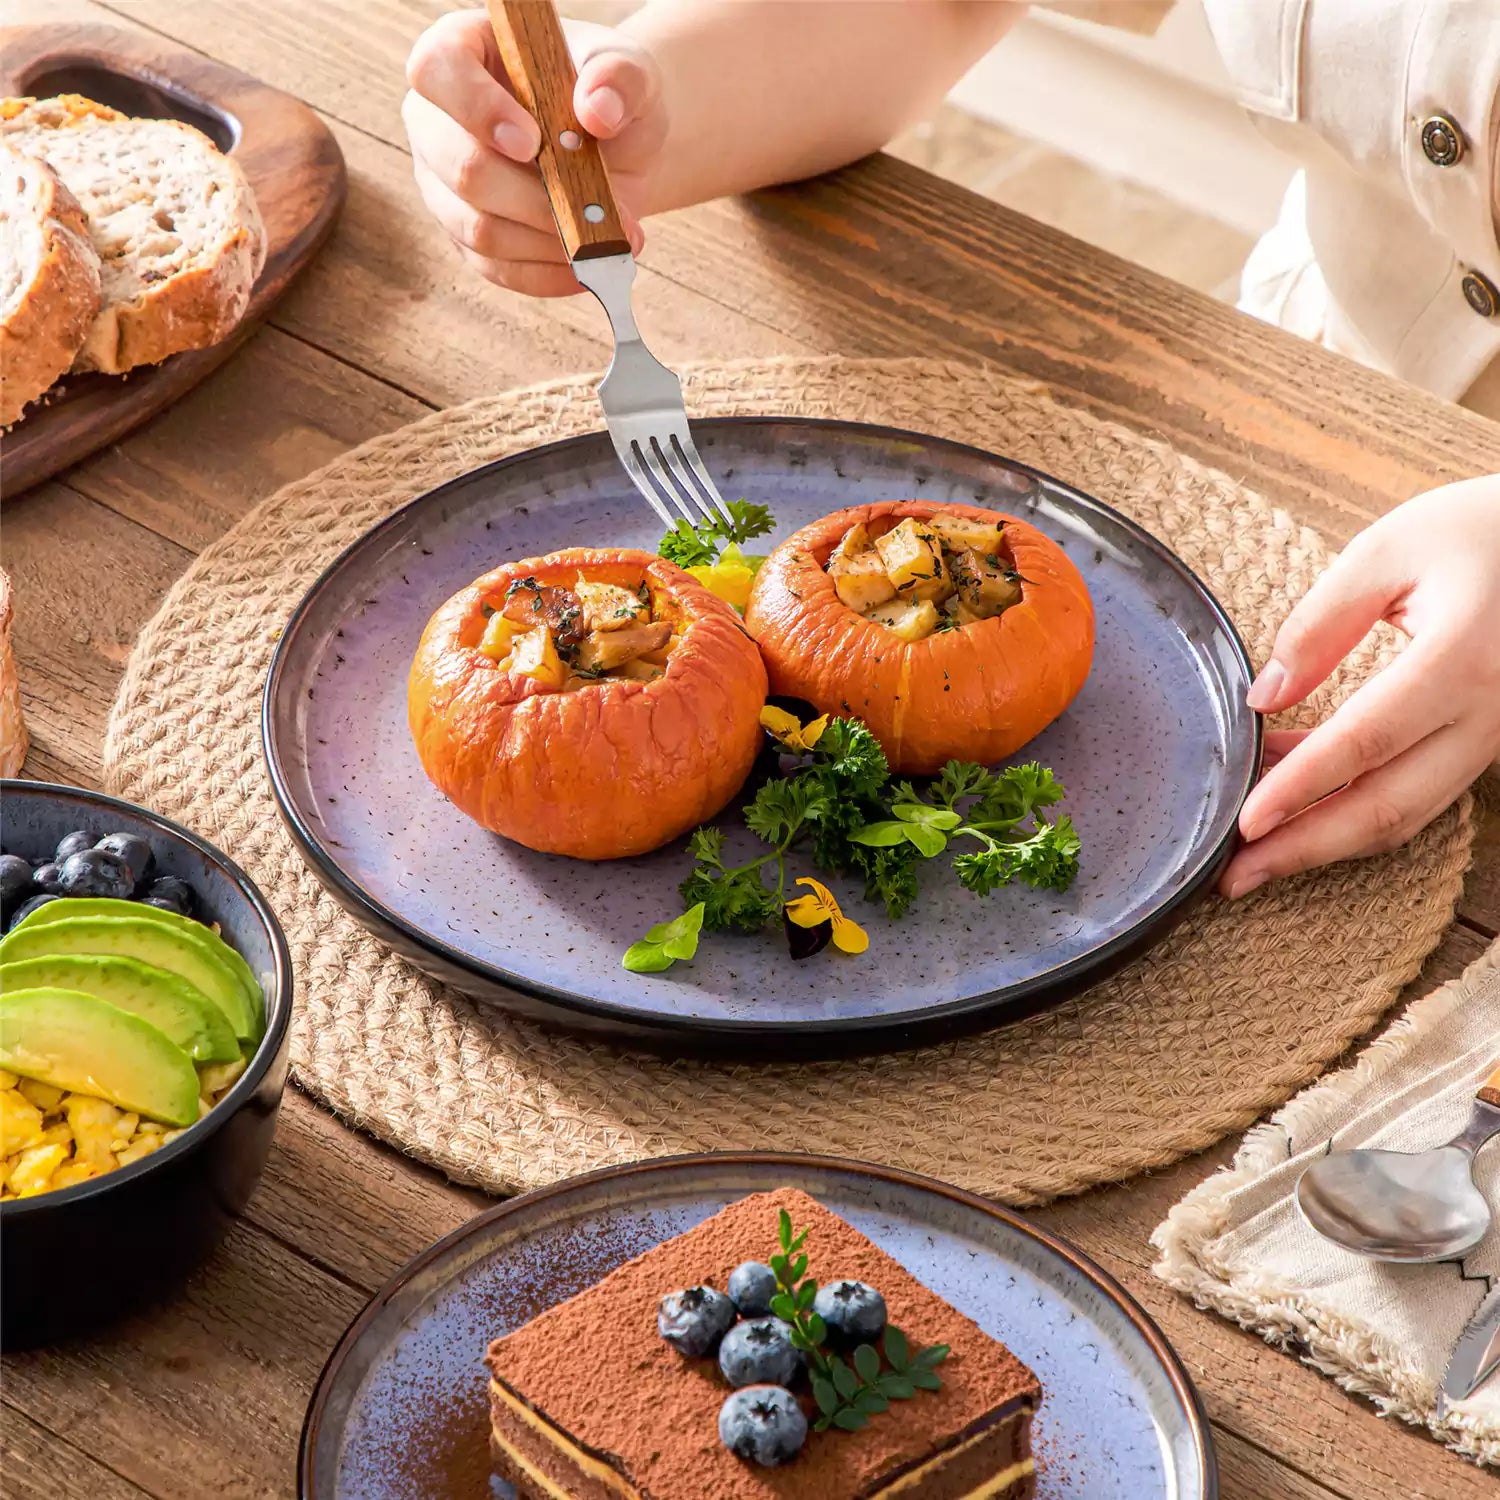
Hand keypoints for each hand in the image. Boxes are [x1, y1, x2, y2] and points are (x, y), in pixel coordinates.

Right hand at [403, 9, 664, 295]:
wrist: (620, 150)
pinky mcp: (465, 236)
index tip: (532, 142)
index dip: (478, 110)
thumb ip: (619, 77)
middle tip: (601, 211)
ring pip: (479, 229)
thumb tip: (598, 109)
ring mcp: (443, 184)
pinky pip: (497, 268)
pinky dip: (548, 275)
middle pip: (462, 167)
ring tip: (611, 241)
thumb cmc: (609, 96)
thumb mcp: (628, 71)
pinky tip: (589, 268)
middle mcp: (436, 121)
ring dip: (550, 243)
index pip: (436, 72)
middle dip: (536, 200)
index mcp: (460, 51)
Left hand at [1221, 475, 1499, 896]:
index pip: (1365, 742)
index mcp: (1462, 659)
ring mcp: (1494, 737)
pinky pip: (1417, 793)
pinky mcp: (1484, 743)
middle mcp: (1488, 714)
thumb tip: (1263, 696)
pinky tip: (1291, 802)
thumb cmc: (1479, 531)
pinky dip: (1353, 808)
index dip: (1300, 788)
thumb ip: (1320, 622)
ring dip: (1326, 841)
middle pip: (1388, 805)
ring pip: (1406, 813)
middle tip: (1232, 877)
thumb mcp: (1389, 550)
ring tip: (1250, 857)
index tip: (1243, 822)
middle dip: (1305, 849)